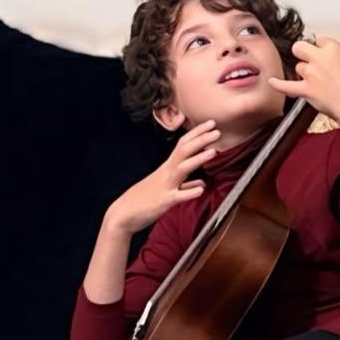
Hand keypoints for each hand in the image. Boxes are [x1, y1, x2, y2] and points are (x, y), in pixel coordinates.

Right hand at [106, 120, 216, 235]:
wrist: (122, 215)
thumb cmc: (144, 200)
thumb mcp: (166, 189)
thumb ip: (186, 186)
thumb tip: (202, 184)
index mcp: (167, 168)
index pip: (183, 145)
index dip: (197, 133)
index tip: (211, 124)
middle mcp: (166, 173)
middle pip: (183, 151)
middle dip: (200, 140)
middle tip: (217, 130)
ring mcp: (165, 186)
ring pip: (182, 169)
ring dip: (197, 159)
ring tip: (213, 151)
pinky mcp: (163, 202)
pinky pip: (177, 196)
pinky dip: (189, 192)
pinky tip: (201, 189)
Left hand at [269, 37, 339, 132]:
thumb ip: (337, 60)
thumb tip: (328, 63)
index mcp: (335, 48)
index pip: (320, 39)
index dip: (321, 48)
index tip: (323, 54)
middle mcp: (320, 57)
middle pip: (300, 47)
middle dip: (303, 53)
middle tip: (309, 60)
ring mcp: (311, 74)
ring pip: (298, 68)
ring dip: (304, 74)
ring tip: (317, 83)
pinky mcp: (306, 90)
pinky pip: (287, 86)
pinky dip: (278, 84)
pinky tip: (272, 81)